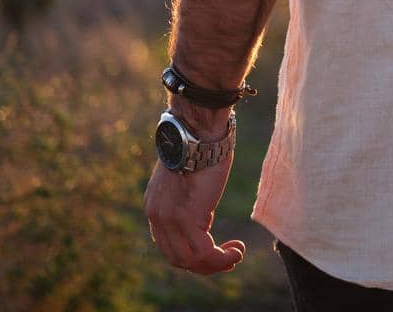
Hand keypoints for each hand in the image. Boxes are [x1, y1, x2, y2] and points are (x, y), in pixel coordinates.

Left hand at [144, 117, 245, 274]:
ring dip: (216, 264)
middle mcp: (157, 216)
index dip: (192, 254)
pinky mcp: (188, 217)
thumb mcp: (189, 173)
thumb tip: (200, 195)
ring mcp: (170, 219)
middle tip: (228, 258)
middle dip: (204, 265)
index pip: (168, 244)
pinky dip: (222, 259)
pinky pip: (204, 253)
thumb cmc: (201, 142)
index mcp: (156, 206)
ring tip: (236, 255)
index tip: (215, 250)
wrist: (198, 127)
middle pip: (177, 258)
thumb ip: (188, 192)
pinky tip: (237, 250)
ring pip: (190, 261)